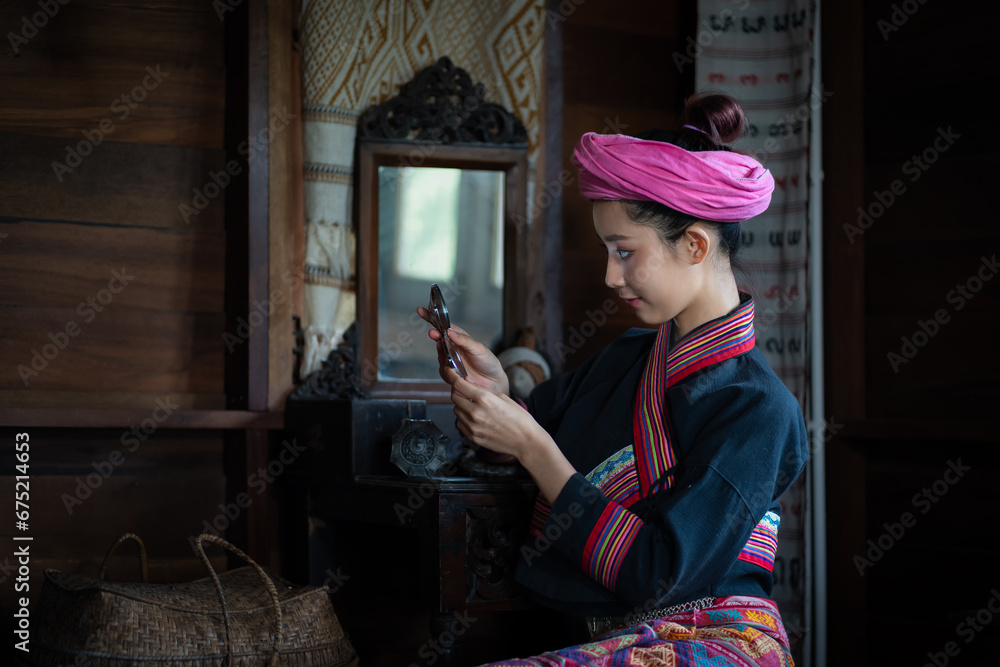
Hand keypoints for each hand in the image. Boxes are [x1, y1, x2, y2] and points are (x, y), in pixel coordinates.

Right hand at [415, 306, 510, 395]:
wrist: (493, 382)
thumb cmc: (488, 362)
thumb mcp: (479, 349)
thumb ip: (464, 340)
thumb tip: (449, 331)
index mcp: (460, 337)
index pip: (444, 325)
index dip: (432, 317)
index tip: (421, 310)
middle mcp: (453, 347)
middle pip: (438, 338)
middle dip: (434, 334)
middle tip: (433, 333)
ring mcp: (450, 360)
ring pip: (440, 354)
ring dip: (441, 353)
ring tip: (448, 353)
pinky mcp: (450, 373)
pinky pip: (443, 370)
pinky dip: (447, 369)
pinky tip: (454, 370)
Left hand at [445, 369, 575, 503]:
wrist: (525, 441)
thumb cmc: (519, 418)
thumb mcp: (503, 397)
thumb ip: (483, 390)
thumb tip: (468, 382)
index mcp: (484, 399)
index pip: (459, 384)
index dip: (452, 376)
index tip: (449, 371)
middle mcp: (475, 413)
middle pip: (454, 397)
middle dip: (458, 391)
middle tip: (465, 390)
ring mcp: (472, 426)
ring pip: (456, 410)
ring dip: (461, 405)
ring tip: (474, 406)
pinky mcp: (472, 437)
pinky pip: (460, 423)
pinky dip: (463, 418)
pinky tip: (475, 418)